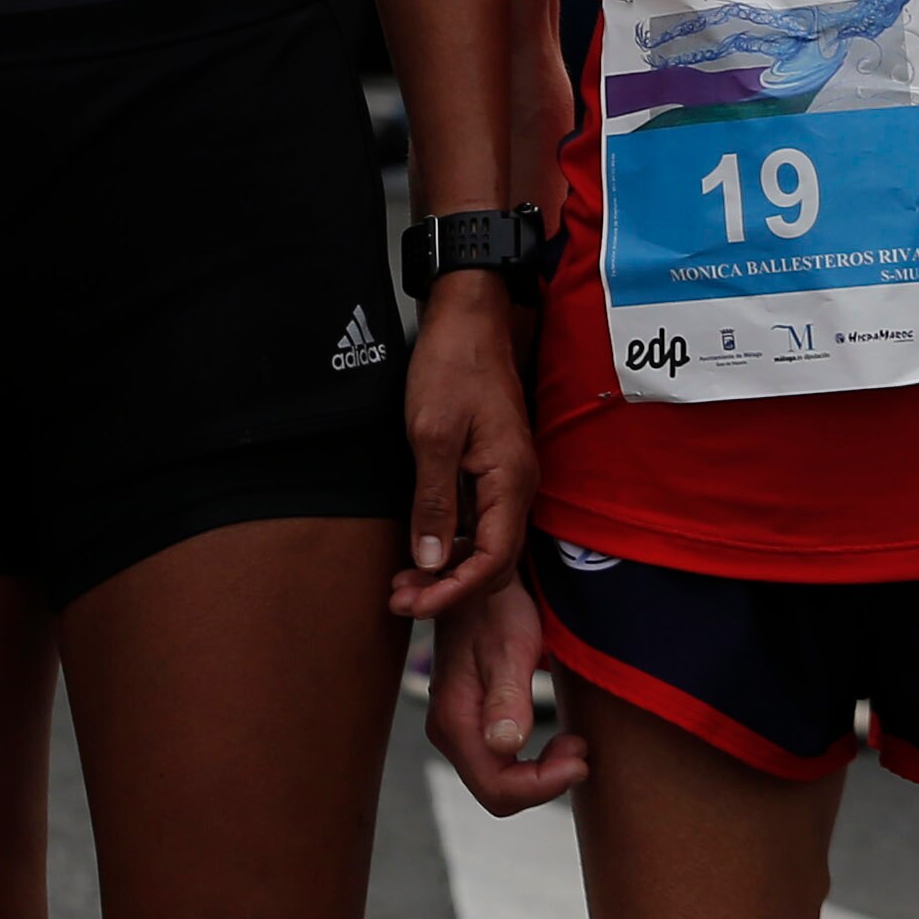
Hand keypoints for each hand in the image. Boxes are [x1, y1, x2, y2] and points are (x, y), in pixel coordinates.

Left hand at [389, 274, 533, 620]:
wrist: (469, 316)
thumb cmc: (451, 365)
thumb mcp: (431, 435)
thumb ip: (434, 501)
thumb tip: (431, 562)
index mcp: (511, 481)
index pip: (492, 561)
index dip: (455, 591)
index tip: (415, 603)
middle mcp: (518, 485)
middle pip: (493, 561)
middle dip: (449, 589)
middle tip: (401, 600)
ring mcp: (507, 476)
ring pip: (486, 543)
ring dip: (448, 569)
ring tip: (404, 583)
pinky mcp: (492, 466)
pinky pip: (480, 520)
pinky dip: (451, 541)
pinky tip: (423, 547)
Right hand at [426, 575, 587, 815]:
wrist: (477, 582)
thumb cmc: (497, 608)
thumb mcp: (510, 648)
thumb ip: (507, 699)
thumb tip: (506, 747)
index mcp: (454, 719)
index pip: (497, 788)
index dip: (543, 787)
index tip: (580, 761)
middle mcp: (447, 731)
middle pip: (497, 791)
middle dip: (545, 781)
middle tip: (581, 749)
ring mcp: (455, 729)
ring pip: (499, 781)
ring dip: (542, 772)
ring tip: (575, 743)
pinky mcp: (469, 723)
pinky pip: (500, 764)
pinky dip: (533, 763)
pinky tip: (557, 741)